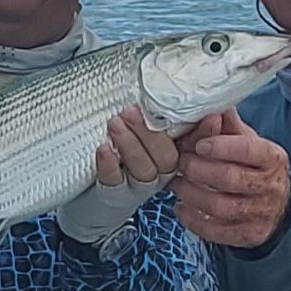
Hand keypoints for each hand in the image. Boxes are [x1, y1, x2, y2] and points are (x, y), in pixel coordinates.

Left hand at [56, 106, 180, 243]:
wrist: (98, 204)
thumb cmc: (122, 159)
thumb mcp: (141, 139)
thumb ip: (152, 120)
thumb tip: (155, 85)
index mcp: (172, 155)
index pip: (189, 142)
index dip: (193, 129)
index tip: (186, 112)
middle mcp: (161, 173)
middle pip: (166, 156)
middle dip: (149, 132)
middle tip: (130, 112)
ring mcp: (140, 187)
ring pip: (144, 168)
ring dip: (129, 143)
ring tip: (114, 124)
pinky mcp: (117, 196)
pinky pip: (115, 180)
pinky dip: (109, 164)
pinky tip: (102, 148)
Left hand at [171, 107, 290, 247]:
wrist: (278, 208)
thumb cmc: (255, 167)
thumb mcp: (249, 142)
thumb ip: (228, 126)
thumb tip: (209, 106)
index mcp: (272, 157)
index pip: (249, 150)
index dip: (221, 147)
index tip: (199, 144)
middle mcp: (270, 186)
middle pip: (230, 178)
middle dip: (198, 169)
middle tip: (179, 162)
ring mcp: (259, 213)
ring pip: (219, 207)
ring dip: (190, 194)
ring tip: (175, 183)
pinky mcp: (247, 235)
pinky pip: (216, 232)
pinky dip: (193, 221)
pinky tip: (181, 207)